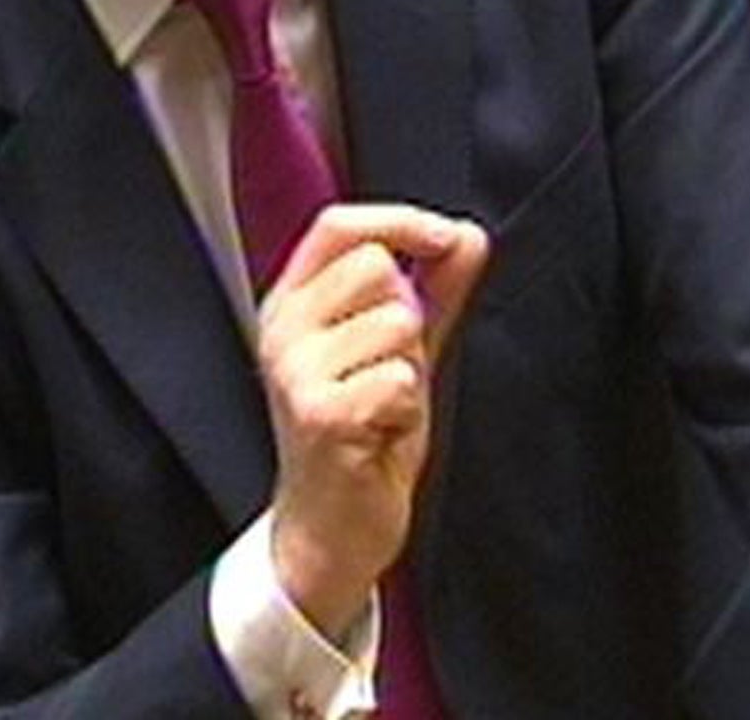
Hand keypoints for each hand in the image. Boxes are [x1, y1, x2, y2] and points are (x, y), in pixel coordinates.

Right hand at [257, 204, 487, 638]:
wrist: (332, 529)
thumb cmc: (362, 437)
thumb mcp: (399, 349)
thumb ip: (434, 290)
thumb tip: (468, 235)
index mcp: (292, 304)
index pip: (338, 226)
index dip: (399, 219)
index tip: (447, 236)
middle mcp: (282, 330)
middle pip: (375, 266)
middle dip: (411, 314)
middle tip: (391, 367)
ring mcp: (294, 371)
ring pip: (396, 321)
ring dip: (411, 368)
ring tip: (385, 405)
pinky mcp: (318, 413)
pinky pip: (400, 377)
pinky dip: (408, 408)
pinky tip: (382, 434)